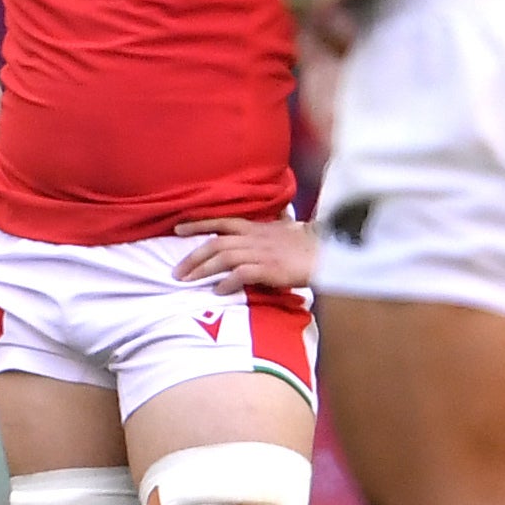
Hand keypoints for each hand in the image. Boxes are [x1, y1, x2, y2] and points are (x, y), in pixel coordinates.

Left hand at [173, 215, 315, 292]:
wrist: (327, 254)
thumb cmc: (306, 243)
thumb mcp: (286, 227)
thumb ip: (274, 222)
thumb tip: (278, 214)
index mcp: (255, 227)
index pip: (220, 222)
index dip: (197, 224)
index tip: (177, 230)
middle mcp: (253, 238)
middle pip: (215, 244)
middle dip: (192, 257)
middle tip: (176, 272)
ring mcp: (261, 253)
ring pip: (224, 258)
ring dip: (202, 270)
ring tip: (187, 282)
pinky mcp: (269, 269)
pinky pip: (242, 274)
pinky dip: (227, 283)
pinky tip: (217, 291)